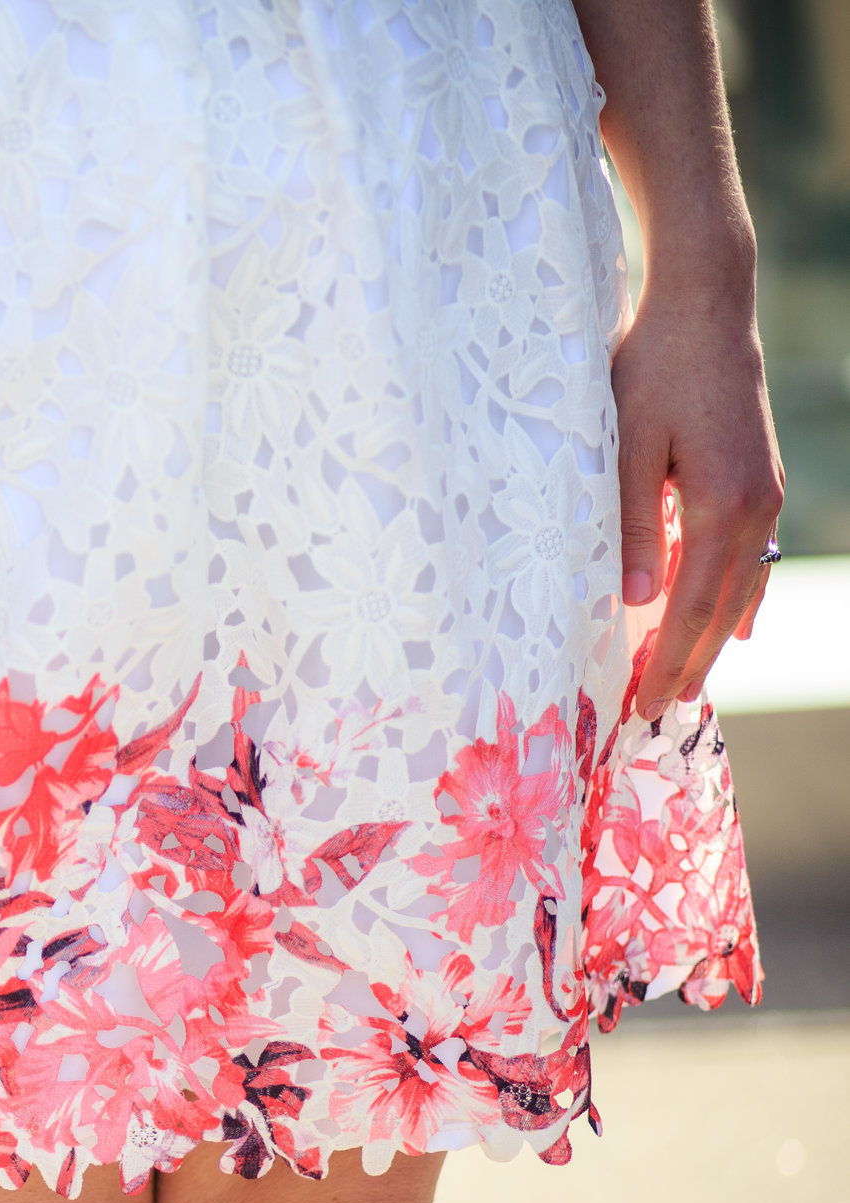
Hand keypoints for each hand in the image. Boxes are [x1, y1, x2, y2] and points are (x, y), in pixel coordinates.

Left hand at [613, 285, 785, 719]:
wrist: (704, 308)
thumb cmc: (652, 371)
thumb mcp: (623, 447)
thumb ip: (628, 526)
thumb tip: (633, 600)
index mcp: (720, 506)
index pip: (692, 606)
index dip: (669, 658)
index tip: (645, 702)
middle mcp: (754, 508)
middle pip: (724, 607)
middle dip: (692, 661)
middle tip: (661, 710)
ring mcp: (764, 494)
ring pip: (741, 586)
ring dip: (715, 636)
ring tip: (692, 681)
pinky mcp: (759, 480)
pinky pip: (751, 557)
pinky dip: (739, 597)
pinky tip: (738, 626)